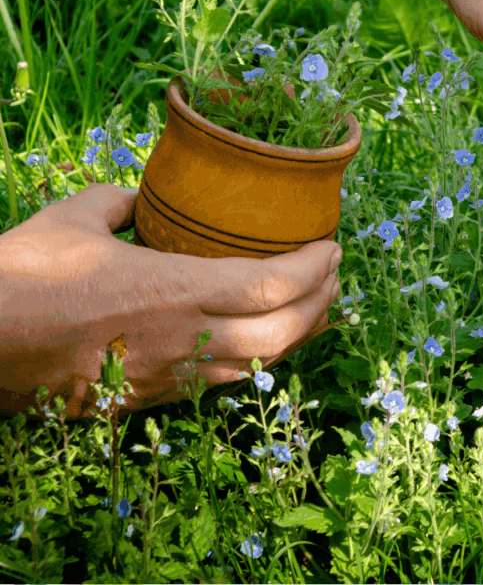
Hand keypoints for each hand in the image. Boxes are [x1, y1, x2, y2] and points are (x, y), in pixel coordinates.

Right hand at [0, 183, 344, 419]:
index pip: (273, 285)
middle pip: (284, 332)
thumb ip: (119, 201)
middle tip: (336, 275)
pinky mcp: (150, 398)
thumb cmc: (21, 279)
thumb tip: (137, 198)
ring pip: (261, 365)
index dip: (315, 268)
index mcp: (174, 289)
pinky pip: (224, 382)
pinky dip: (259, 360)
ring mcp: (170, 375)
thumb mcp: (74, 218)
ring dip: (299, 335)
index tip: (333, 246)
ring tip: (315, 307)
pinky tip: (263, 341)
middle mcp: (185, 338)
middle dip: (323, 304)